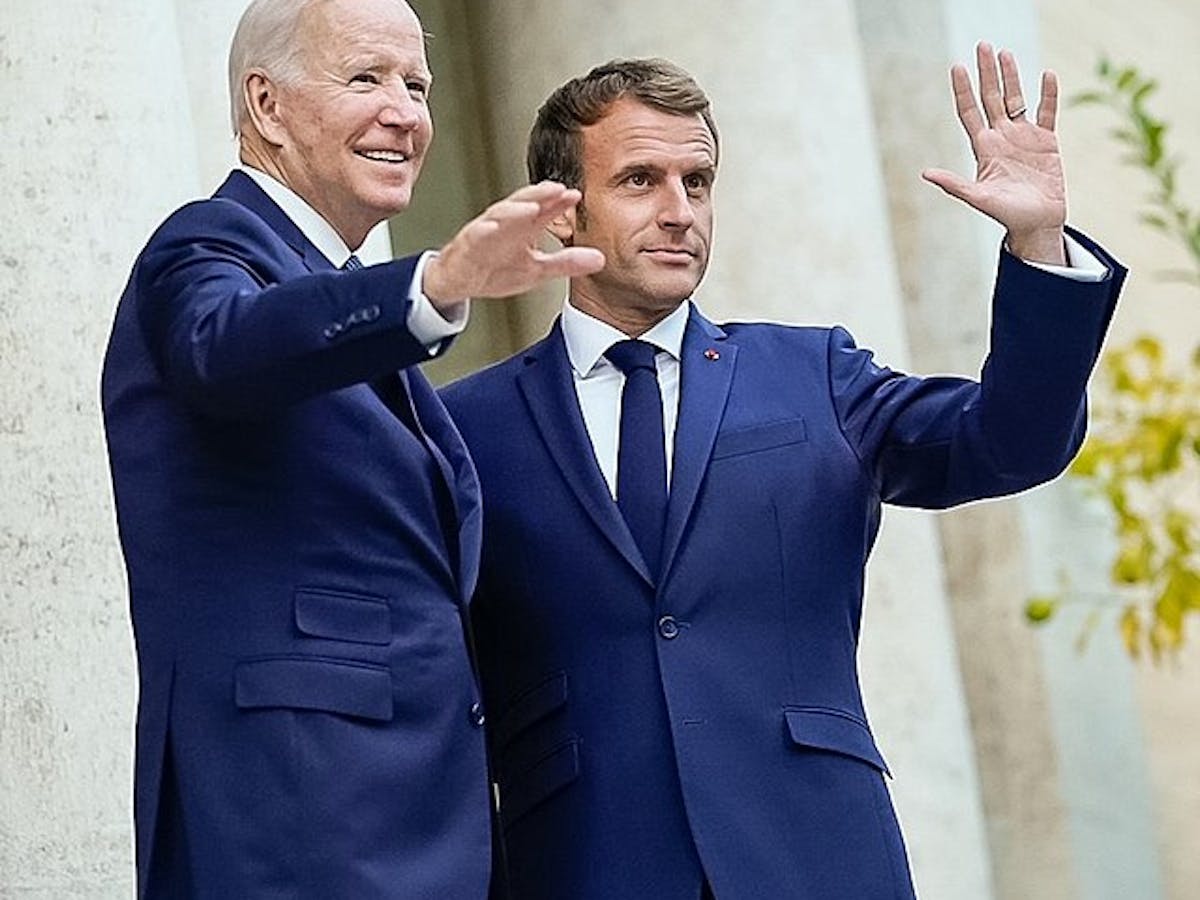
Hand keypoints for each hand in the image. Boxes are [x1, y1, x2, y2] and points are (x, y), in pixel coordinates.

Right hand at [422, 181, 604, 307]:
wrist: (460, 280)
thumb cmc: (496, 269)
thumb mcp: (538, 271)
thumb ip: (567, 263)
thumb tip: (600, 259)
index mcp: (525, 228)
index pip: (545, 210)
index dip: (559, 202)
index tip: (575, 195)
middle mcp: (507, 224)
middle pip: (524, 203)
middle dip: (540, 195)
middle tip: (557, 189)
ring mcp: (486, 232)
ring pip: (500, 215)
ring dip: (515, 209)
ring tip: (531, 206)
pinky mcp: (467, 245)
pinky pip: (474, 235)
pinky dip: (482, 230)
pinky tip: (490, 227)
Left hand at [922, 43, 1066, 264]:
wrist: (1037, 224)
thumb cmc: (1006, 215)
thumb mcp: (978, 198)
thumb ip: (954, 184)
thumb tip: (925, 173)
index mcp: (983, 148)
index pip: (969, 112)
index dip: (963, 91)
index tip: (956, 67)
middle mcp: (1001, 137)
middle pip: (992, 98)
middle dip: (987, 73)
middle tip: (982, 45)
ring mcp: (1024, 137)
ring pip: (1016, 99)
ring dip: (1012, 77)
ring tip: (1005, 53)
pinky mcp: (1047, 141)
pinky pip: (1048, 112)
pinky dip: (1048, 94)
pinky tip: (1046, 74)